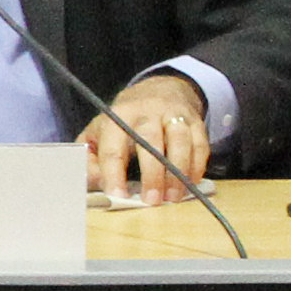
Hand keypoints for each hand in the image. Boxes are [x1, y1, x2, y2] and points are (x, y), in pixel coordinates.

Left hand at [85, 74, 211, 205]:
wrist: (159, 90)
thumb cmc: (124, 121)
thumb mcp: (98, 133)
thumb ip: (91, 159)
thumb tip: (97, 183)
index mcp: (117, 117)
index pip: (113, 147)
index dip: (113, 173)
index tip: (118, 195)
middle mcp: (146, 112)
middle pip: (150, 141)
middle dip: (152, 174)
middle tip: (152, 200)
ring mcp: (173, 114)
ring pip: (179, 141)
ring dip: (178, 172)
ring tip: (173, 197)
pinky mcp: (195, 121)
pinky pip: (200, 144)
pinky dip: (197, 166)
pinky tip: (190, 183)